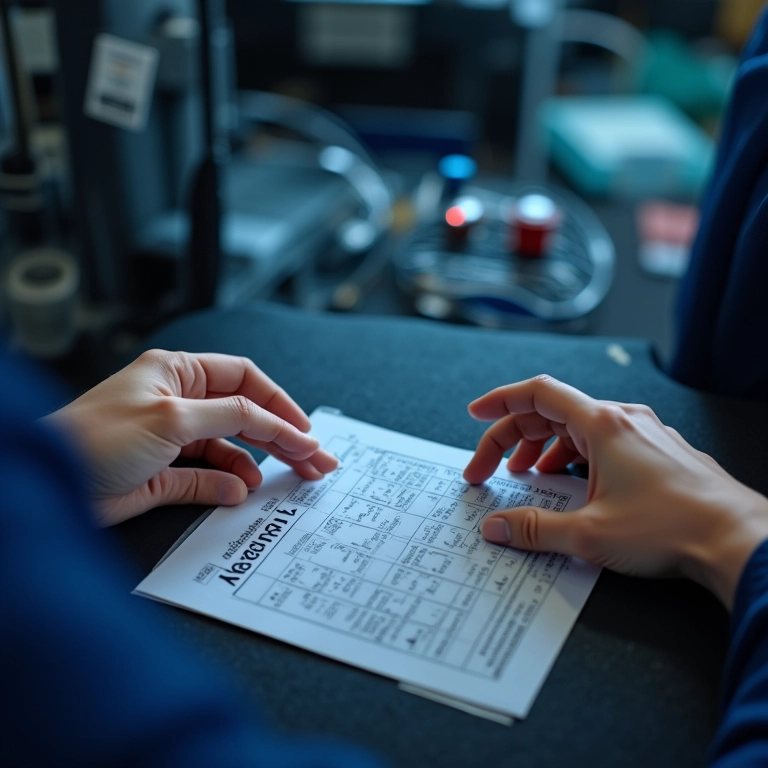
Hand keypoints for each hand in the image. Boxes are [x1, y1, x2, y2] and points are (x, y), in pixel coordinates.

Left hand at [46, 349, 337, 526]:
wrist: (46, 485)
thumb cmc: (94, 438)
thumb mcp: (172, 418)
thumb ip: (230, 418)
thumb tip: (272, 429)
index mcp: (177, 373)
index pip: (243, 380)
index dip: (279, 403)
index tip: (306, 431)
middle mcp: (177, 402)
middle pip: (244, 415)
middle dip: (282, 436)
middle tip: (316, 459)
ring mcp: (171, 439)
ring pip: (230, 448)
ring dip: (259, 463)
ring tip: (291, 478)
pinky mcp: (162, 473)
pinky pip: (207, 476)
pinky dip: (227, 484)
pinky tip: (240, 492)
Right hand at [463, 375, 767, 608]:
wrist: (740, 540)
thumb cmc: (672, 529)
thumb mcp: (589, 534)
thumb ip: (533, 530)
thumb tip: (496, 527)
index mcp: (602, 425)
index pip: (538, 393)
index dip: (500, 400)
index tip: (476, 413)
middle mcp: (623, 420)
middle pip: (552, 412)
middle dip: (514, 438)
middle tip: (490, 470)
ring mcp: (643, 434)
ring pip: (579, 427)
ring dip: (544, 447)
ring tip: (528, 476)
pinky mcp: (658, 452)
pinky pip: (603, 442)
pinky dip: (575, 456)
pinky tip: (572, 483)